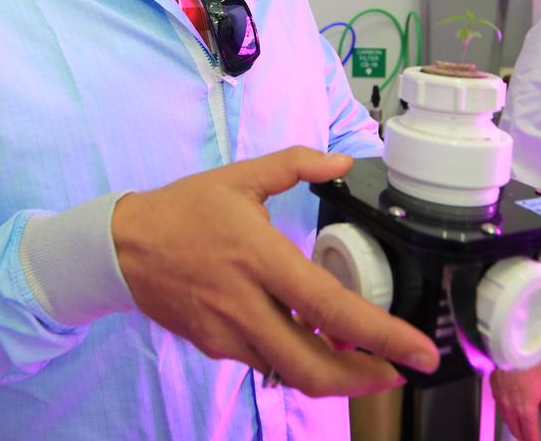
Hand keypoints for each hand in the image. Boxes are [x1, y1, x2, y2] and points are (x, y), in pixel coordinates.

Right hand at [111, 146, 439, 397]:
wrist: (122, 246)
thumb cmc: (184, 210)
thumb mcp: (241, 178)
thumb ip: (295, 164)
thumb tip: (341, 160)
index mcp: (262, 259)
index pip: (332, 309)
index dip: (382, 336)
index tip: (417, 351)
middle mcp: (247, 305)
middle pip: (315, 366)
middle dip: (365, 380)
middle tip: (397, 373)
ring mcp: (229, 333)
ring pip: (291, 373)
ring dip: (332, 374)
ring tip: (361, 360)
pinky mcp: (215, 347)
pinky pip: (265, 363)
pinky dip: (294, 361)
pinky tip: (310, 343)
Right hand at [491, 365, 540, 440]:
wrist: (510, 353)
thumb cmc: (528, 369)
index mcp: (525, 412)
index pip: (530, 435)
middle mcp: (511, 410)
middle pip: (516, 431)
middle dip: (524, 437)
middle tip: (530, 437)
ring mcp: (501, 402)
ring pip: (507, 422)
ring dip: (514, 427)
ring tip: (521, 427)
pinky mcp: (494, 394)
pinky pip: (500, 410)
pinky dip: (506, 415)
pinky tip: (510, 410)